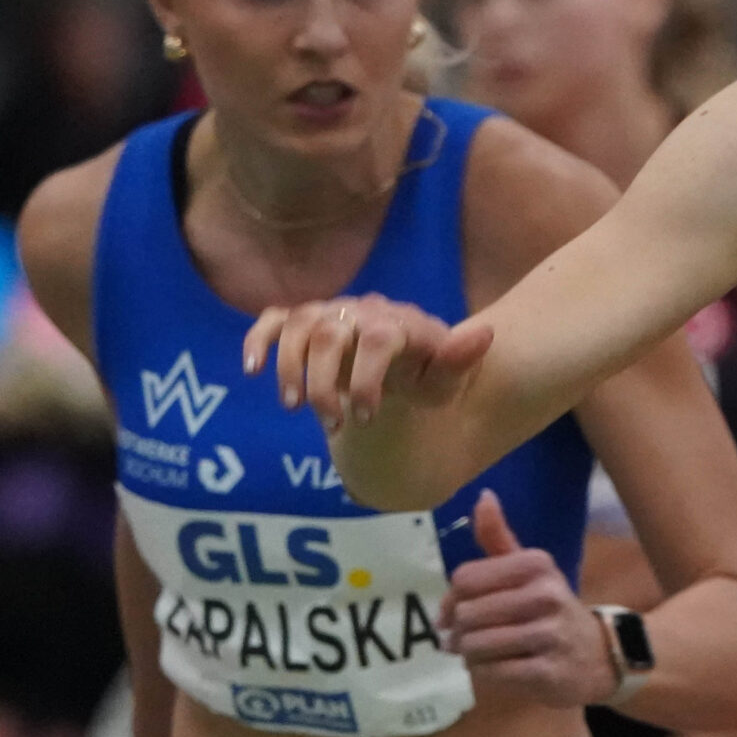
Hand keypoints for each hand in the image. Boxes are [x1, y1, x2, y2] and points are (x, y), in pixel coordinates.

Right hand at [241, 292, 493, 431]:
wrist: (410, 364)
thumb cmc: (428, 377)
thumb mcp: (446, 380)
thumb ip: (459, 360)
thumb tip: (485, 333)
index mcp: (397, 323)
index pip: (377, 340)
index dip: (366, 380)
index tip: (364, 419)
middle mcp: (359, 311)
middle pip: (328, 333)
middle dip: (323, 383)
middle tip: (331, 424)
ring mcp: (330, 315)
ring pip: (297, 325)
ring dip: (290, 368)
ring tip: (293, 409)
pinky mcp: (305, 324)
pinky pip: (274, 320)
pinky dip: (258, 340)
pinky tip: (251, 371)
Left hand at [440, 489, 619, 706]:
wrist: (599, 655)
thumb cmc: (553, 609)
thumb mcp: (531, 569)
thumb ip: (499, 536)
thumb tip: (483, 495)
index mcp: (536, 564)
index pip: (464, 579)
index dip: (451, 599)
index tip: (455, 611)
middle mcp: (544, 595)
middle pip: (466, 614)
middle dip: (459, 630)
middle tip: (467, 636)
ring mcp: (548, 635)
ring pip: (475, 645)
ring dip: (469, 653)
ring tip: (479, 653)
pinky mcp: (547, 672)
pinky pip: (490, 673)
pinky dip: (483, 672)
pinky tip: (495, 667)